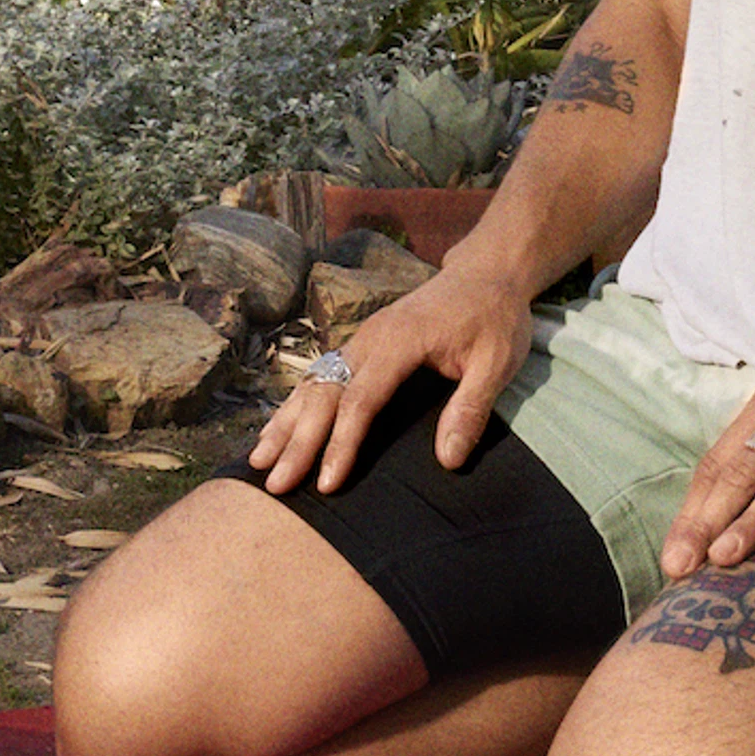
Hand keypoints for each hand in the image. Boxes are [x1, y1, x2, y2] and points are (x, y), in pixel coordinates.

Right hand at [247, 264, 538, 497]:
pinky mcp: (360, 344)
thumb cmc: (494, 317)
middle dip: (297, 442)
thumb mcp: (497, 362)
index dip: (342, 443)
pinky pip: (319, 377)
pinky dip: (295, 406)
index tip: (327, 483)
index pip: (361, 399)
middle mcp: (369, 338)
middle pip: (325, 394)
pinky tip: (277, 430)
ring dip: (285, 424)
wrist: (486, 271)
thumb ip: (471, 408)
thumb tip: (449, 460)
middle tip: (275, 484)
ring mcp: (360, 339)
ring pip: (313, 384)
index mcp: (400, 341)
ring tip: (258, 462)